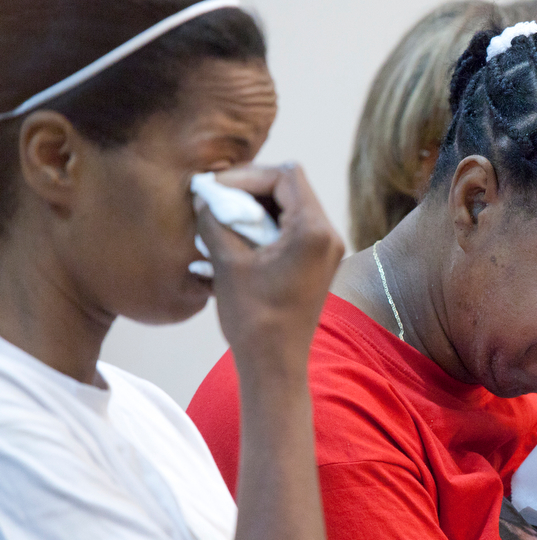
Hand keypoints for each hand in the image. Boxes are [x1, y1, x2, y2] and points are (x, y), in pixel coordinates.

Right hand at [194, 164, 343, 366]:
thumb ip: (216, 220)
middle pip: (292, 186)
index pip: (286, 175)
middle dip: (252, 188)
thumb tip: (204, 196)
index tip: (216, 189)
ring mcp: (328, 249)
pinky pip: (295, 227)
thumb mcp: (228, 263)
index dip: (248, 176)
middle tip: (217, 199)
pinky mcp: (319, 262)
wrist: (276, 364)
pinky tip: (239, 235)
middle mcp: (329, 235)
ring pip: (293, 206)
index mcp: (314, 230)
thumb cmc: (254, 318)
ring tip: (224, 217)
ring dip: (258, 206)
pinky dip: (268, 224)